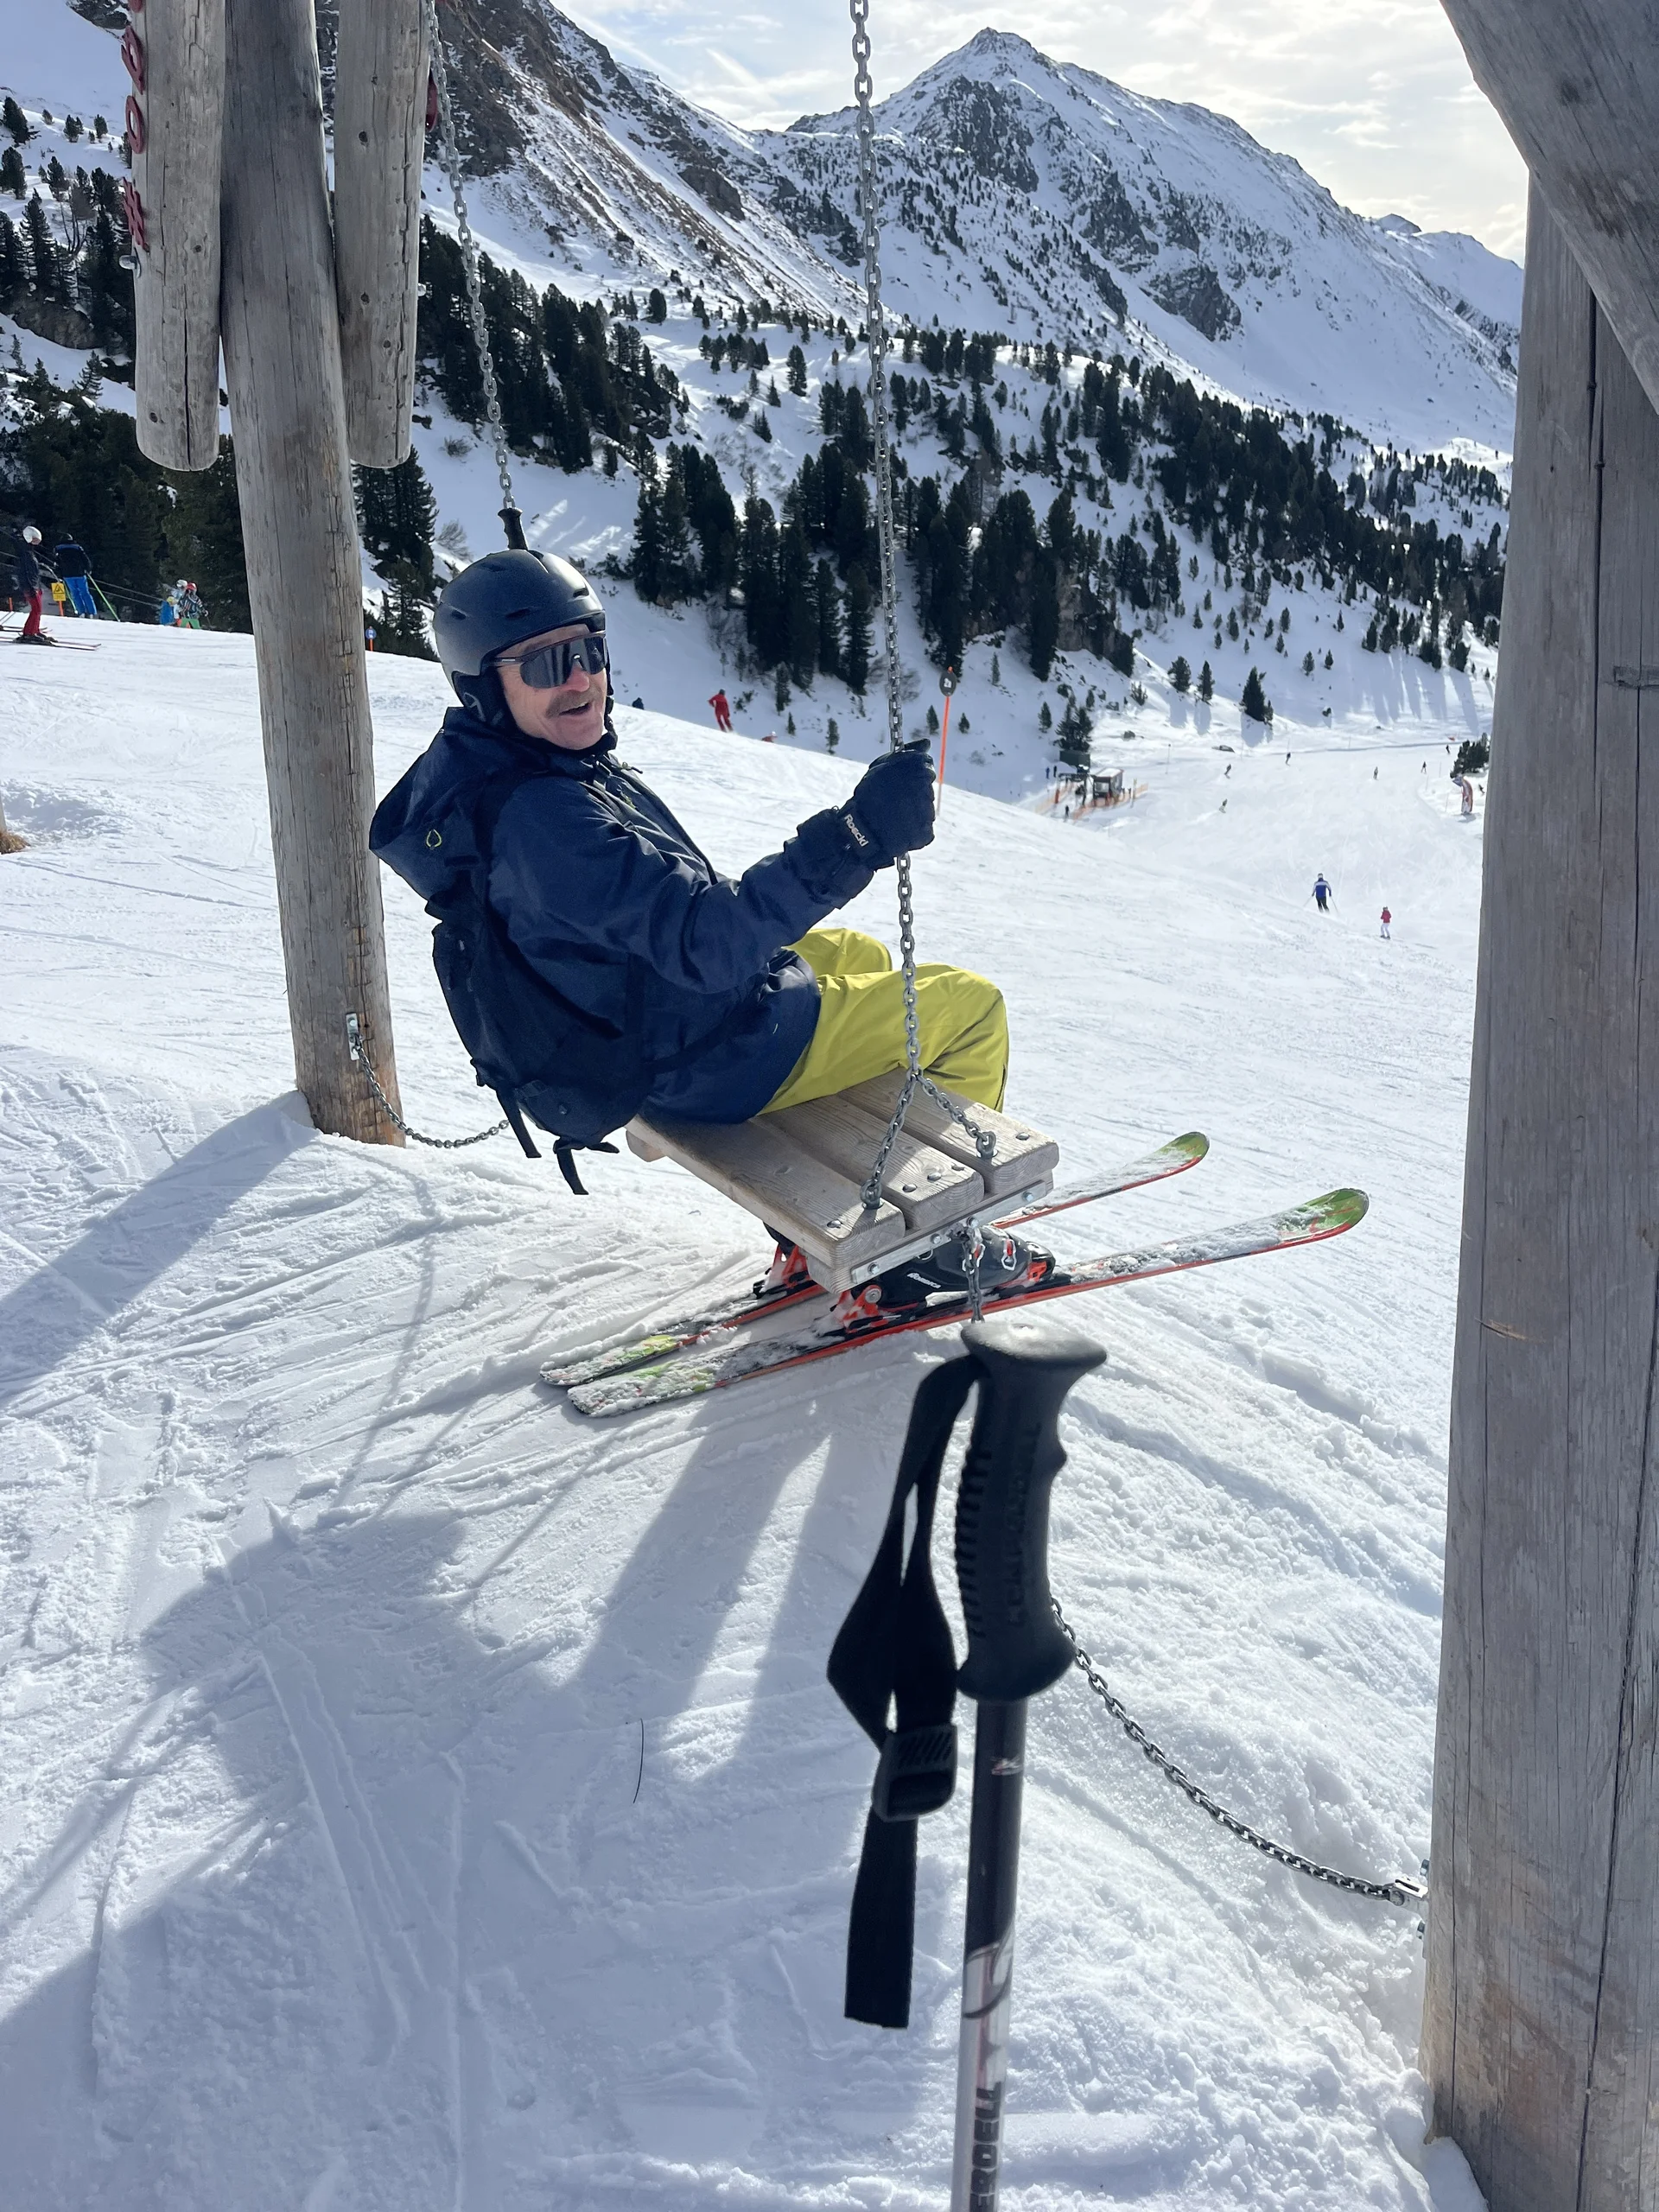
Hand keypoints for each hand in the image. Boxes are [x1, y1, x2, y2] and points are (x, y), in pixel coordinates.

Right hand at [846, 741, 935, 864]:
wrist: (858, 828)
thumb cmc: (868, 795)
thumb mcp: (882, 767)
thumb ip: (908, 753)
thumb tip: (926, 743)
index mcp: (915, 769)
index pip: (926, 767)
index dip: (914, 774)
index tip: (901, 782)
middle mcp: (923, 789)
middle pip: (927, 788)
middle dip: (914, 793)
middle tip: (894, 801)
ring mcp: (925, 812)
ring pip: (927, 808)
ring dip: (914, 812)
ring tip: (894, 816)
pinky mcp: (925, 832)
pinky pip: (926, 829)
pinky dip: (915, 830)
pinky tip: (899, 828)